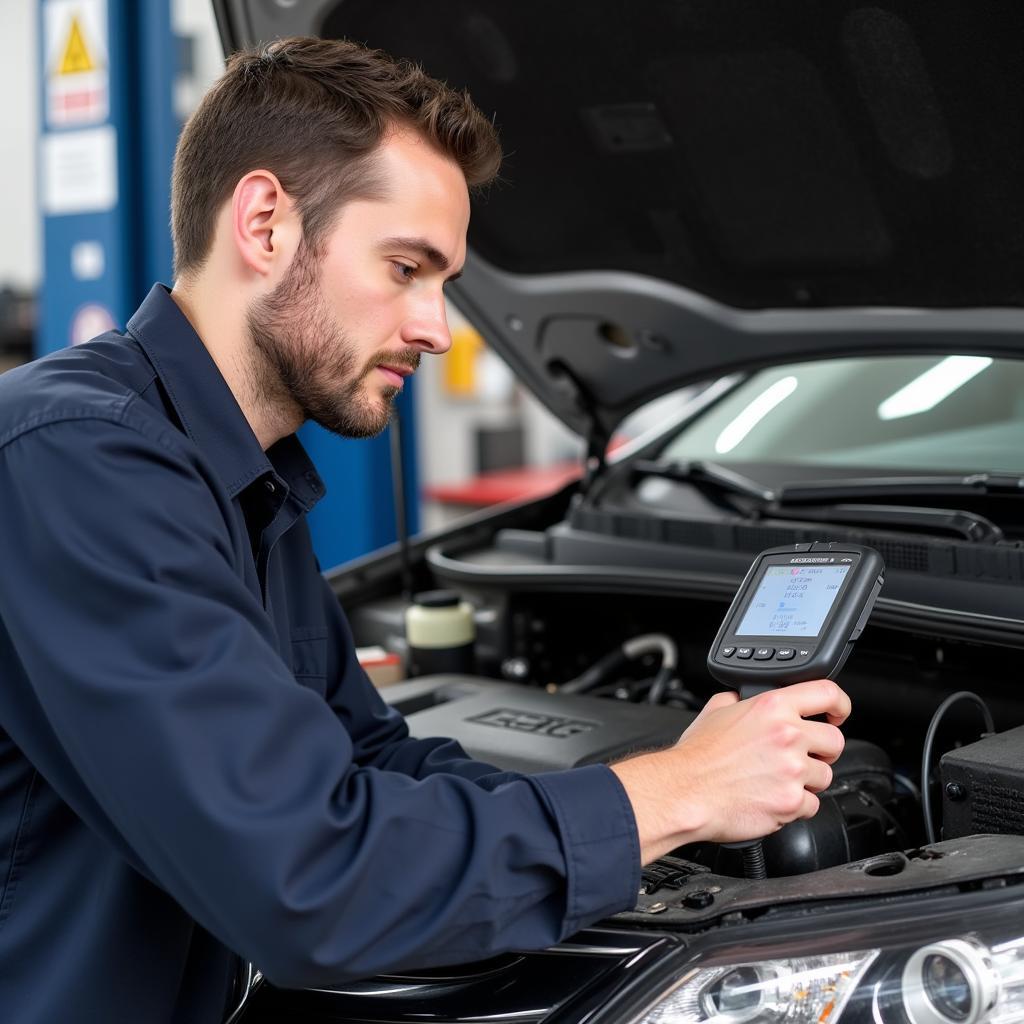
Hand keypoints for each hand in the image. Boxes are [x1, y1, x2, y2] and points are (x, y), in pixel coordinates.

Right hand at [610, 680, 849, 863]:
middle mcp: (787, 735)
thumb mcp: (716, 710)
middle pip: (835, 740)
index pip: (827, 693)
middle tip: (800, 756)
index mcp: (772, 707)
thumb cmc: (695, 756)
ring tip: (776, 780)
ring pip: (825, 776)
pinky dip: (795, 805)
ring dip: (806, 780)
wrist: (684, 791)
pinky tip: (772, 798)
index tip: (838, 713)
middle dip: (821, 750)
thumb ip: (740, 699)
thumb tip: (746, 696)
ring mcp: (792, 770)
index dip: (839, 704)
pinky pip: (811, 805)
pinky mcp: (791, 802)